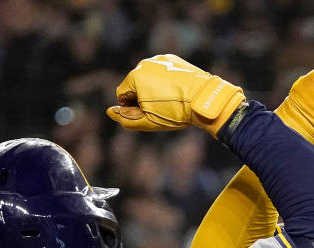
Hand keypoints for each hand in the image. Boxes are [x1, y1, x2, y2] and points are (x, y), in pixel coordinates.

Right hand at [107, 54, 244, 134]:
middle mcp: (144, 64)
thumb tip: (110, 111)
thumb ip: (126, 118)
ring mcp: (159, 60)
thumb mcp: (149, 122)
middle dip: (142, 96)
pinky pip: (161, 71)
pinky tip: (176, 90)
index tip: (147, 114)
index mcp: (135, 78)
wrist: (204, 99)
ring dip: (153, 87)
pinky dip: (164, 80)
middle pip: (134, 84)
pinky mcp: (172, 59)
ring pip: (148, 76)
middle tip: (160, 108)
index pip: (122, 94)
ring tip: (170, 99)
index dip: (131, 108)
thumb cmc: (175, 112)